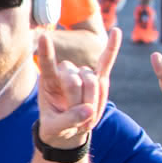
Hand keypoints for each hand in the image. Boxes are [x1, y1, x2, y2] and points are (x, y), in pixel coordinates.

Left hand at [35, 26, 119, 146]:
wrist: (68, 131)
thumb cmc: (57, 127)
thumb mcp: (55, 129)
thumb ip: (68, 121)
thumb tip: (88, 111)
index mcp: (47, 82)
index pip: (47, 65)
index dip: (47, 52)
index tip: (44, 36)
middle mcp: (65, 73)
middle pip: (76, 79)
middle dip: (78, 102)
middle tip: (77, 121)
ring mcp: (82, 74)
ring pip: (92, 81)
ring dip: (92, 101)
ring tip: (86, 117)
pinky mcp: (98, 78)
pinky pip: (106, 62)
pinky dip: (112, 48)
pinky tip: (117, 31)